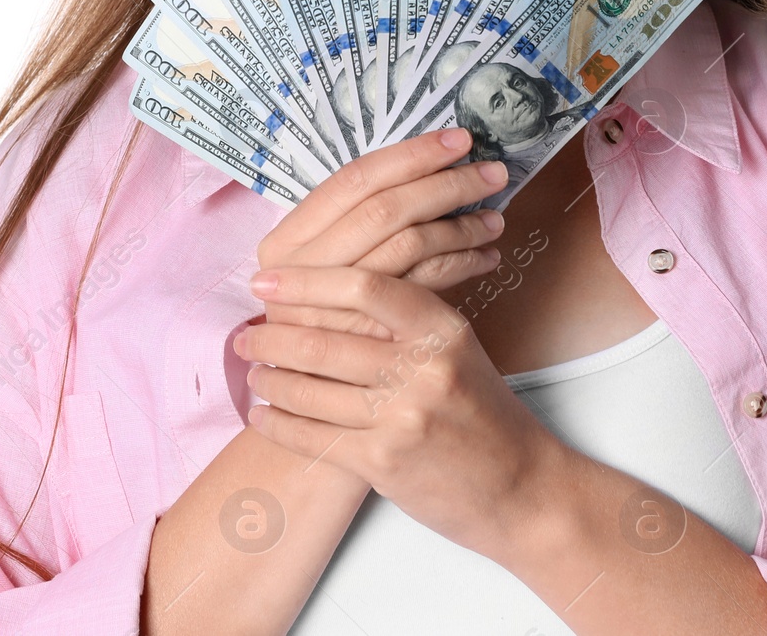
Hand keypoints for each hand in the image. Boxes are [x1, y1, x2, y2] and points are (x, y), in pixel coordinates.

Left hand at [233, 264, 565, 559]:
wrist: (521, 486)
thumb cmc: (483, 412)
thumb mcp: (456, 347)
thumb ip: (403, 318)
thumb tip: (330, 290)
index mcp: (441, 328)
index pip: (365, 286)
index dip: (307, 281)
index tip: (268, 281)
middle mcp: (423, 368)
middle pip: (326, 341)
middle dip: (272, 337)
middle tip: (245, 334)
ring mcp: (403, 417)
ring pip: (311, 390)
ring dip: (270, 380)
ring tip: (253, 373)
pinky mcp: (385, 463)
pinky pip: (314, 438)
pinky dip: (279, 425)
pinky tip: (263, 415)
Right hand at [254, 129, 510, 337]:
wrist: (311, 388)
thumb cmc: (324, 311)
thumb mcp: (325, 261)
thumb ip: (361, 221)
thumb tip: (433, 164)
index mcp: (288, 237)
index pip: (356, 179)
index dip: (411, 154)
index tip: (458, 140)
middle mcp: (302, 267)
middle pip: (386, 208)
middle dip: (446, 185)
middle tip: (493, 173)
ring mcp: (334, 303)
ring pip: (410, 244)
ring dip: (461, 227)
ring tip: (495, 220)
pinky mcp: (367, 333)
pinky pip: (425, 286)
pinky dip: (461, 265)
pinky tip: (486, 258)